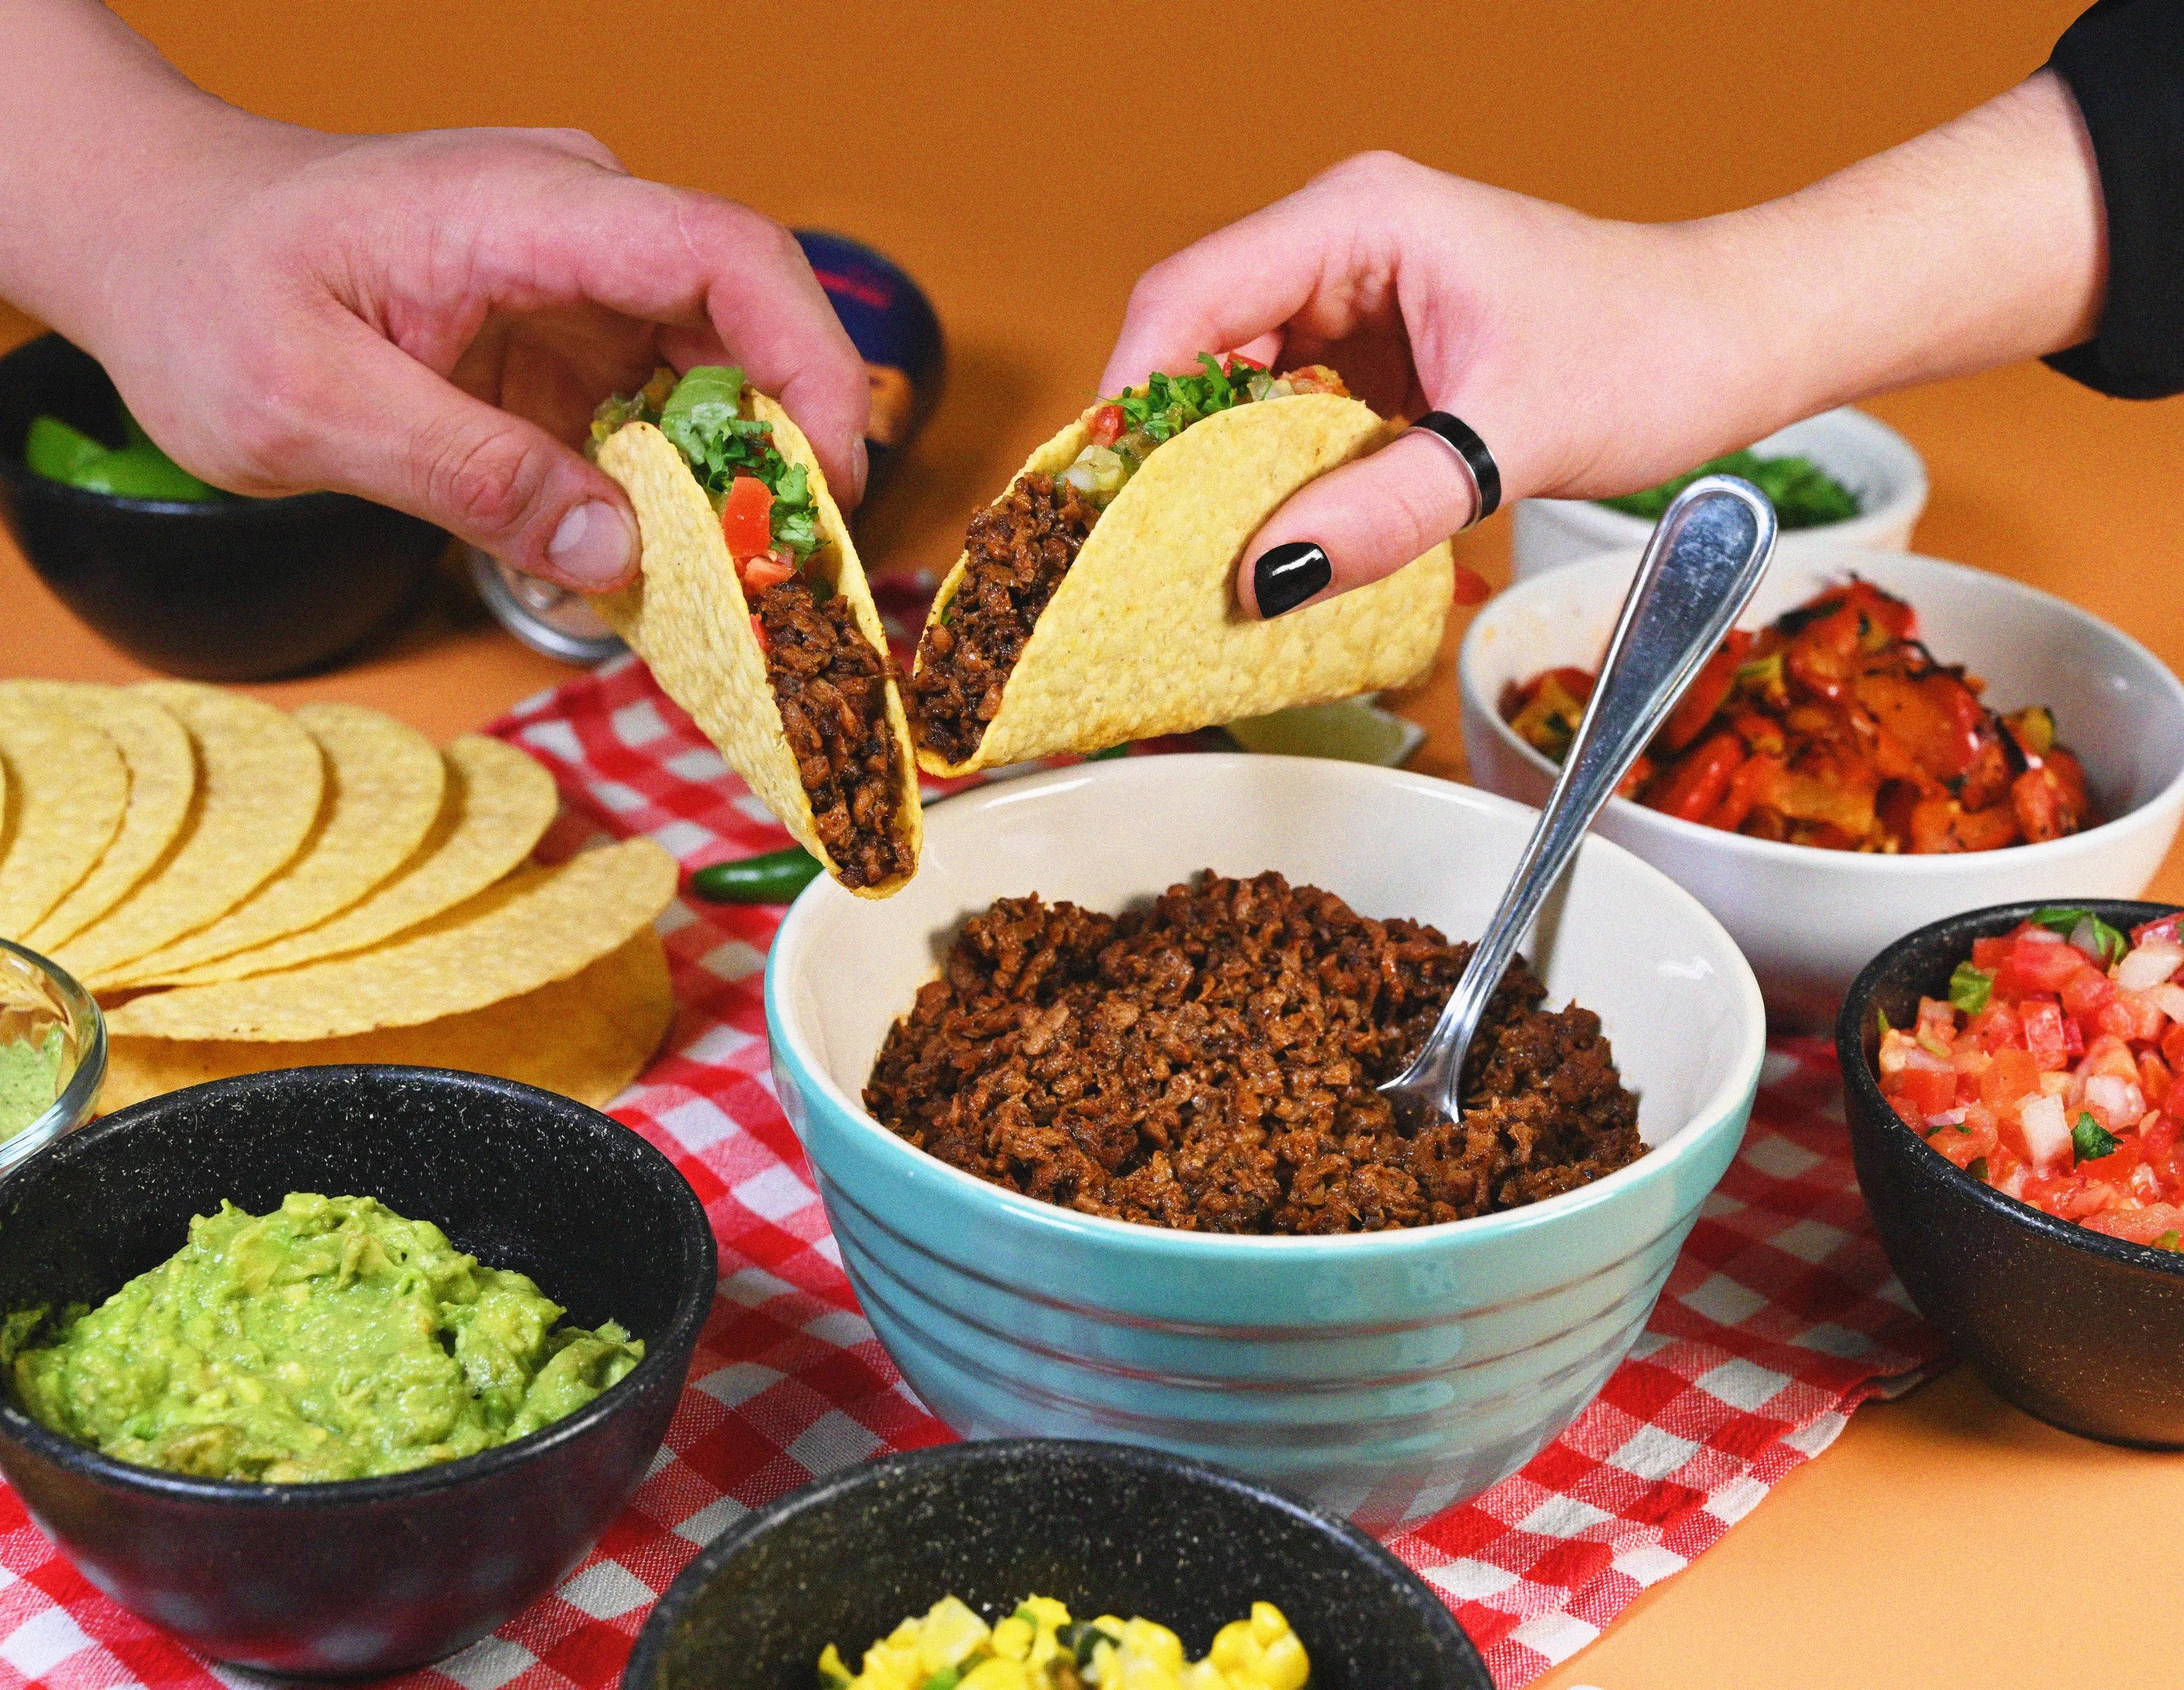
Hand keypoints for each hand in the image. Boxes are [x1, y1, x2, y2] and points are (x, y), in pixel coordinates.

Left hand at [42, 113, 867, 590]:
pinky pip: (656, 421)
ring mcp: (580, 286)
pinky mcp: (566, 345)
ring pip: (715, 385)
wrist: (148, 237)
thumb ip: (468, 477)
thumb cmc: (204, 288)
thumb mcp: (307, 406)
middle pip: (749, 328)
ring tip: (726, 594)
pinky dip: (670, 501)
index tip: (830, 485)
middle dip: (785, 457)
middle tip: (788, 581)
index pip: (726, 259)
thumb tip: (618, 556)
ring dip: (730, 492)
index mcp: (523, 207)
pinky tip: (657, 573)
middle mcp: (577, 230)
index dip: (810, 368)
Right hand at [1103, 152, 1718, 615]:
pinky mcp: (1379, 357)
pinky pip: (1291, 419)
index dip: (1129, 397)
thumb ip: (1384, 510)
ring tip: (1205, 561)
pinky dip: (1278, 484)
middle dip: (1168, 451)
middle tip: (1147, 553)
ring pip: (1239, 391)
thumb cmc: (1651, 349)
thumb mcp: (1510, 441)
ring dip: (1223, 476)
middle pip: (1197, 347)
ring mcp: (1356, 301)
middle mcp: (1340, 248)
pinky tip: (1279, 543)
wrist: (1736, 343)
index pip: (1187, 297)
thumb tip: (1266, 575)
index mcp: (1358, 221)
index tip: (1105, 497)